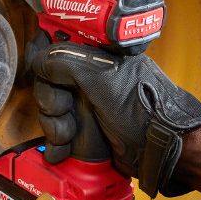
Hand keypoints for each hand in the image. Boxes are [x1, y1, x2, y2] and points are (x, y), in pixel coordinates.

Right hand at [25, 34, 200, 197]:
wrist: (161, 150)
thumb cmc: (144, 110)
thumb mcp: (102, 77)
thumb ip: (66, 61)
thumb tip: (39, 61)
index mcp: (97, 58)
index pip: (58, 49)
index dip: (46, 61)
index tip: (47, 76)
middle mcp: (91, 79)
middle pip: (48, 82)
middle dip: (50, 100)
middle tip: (64, 109)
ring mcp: (88, 106)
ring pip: (51, 110)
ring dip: (54, 125)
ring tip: (69, 135)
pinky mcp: (86, 132)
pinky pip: (59, 134)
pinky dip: (57, 144)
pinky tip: (62, 151)